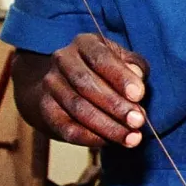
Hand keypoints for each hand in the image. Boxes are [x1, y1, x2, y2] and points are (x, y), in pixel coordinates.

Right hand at [33, 33, 149, 148]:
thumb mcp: (121, 60)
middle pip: (86, 84)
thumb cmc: (103, 71)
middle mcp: (63, 60)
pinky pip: (68, 128)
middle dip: (115, 105)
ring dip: (107, 126)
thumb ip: (134, 66)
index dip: (120, 77)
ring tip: (131, 138)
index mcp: (84, 43)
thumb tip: (138, 76)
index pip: (101, 57)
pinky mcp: (47, 110)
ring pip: (77, 108)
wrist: (63, 84)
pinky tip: (111, 142)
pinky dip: (91, 138)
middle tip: (138, 121)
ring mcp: (51, 85)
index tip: (139, 95)